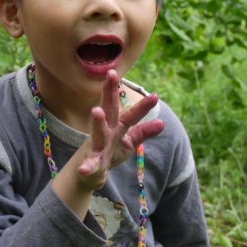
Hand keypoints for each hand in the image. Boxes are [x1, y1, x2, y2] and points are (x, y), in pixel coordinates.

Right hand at [77, 69, 164, 189]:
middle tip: (111, 75)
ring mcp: (98, 145)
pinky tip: (84, 169)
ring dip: (97, 121)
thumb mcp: (129, 141)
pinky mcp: (91, 162)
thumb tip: (162, 123)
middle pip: (110, 110)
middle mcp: (107, 131)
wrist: (89, 171)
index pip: (130, 113)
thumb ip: (143, 132)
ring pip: (98, 132)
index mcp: (118, 126)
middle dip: (110, 93)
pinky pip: (89, 164)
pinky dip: (86, 166)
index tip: (155, 95)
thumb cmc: (110, 151)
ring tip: (96, 111)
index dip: (142, 105)